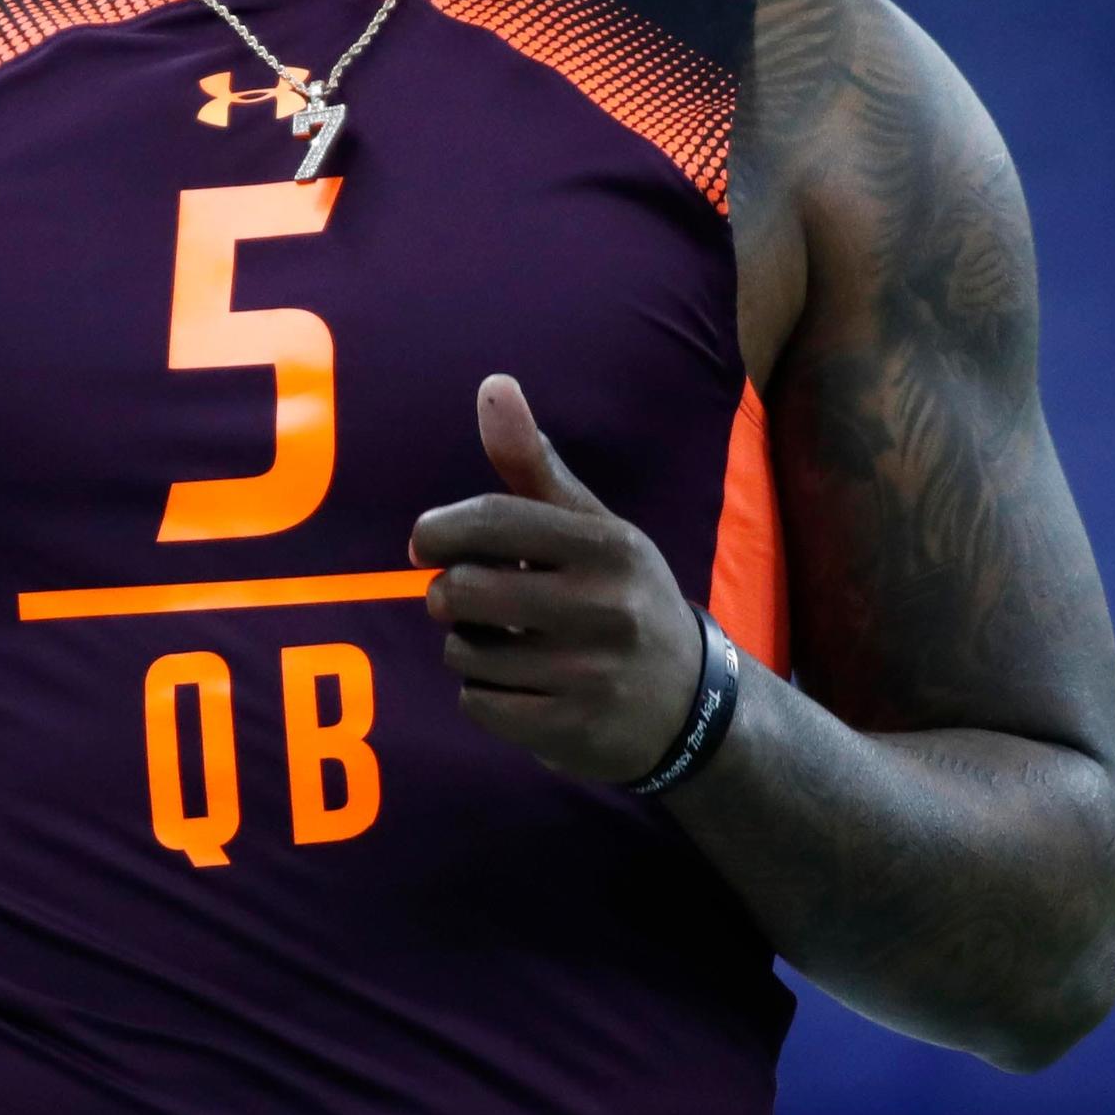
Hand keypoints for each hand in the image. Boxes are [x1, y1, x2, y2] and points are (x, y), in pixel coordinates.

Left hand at [410, 374, 708, 784]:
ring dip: (469, 650)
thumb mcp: (593, 529)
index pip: (492, 520)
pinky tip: (523, 689)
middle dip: (449, 596)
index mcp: (608, 546)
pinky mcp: (573, 730)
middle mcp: (604, 607)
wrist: (689, 704)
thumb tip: (493, 384)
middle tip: (469, 601)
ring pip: (464, 653)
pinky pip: (479, 705)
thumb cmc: (622, 599)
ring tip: (510, 647)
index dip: (439, 530)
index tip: (425, 543)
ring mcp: (589, 674)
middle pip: (462, 590)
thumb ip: (533, 466)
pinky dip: (486, 697)